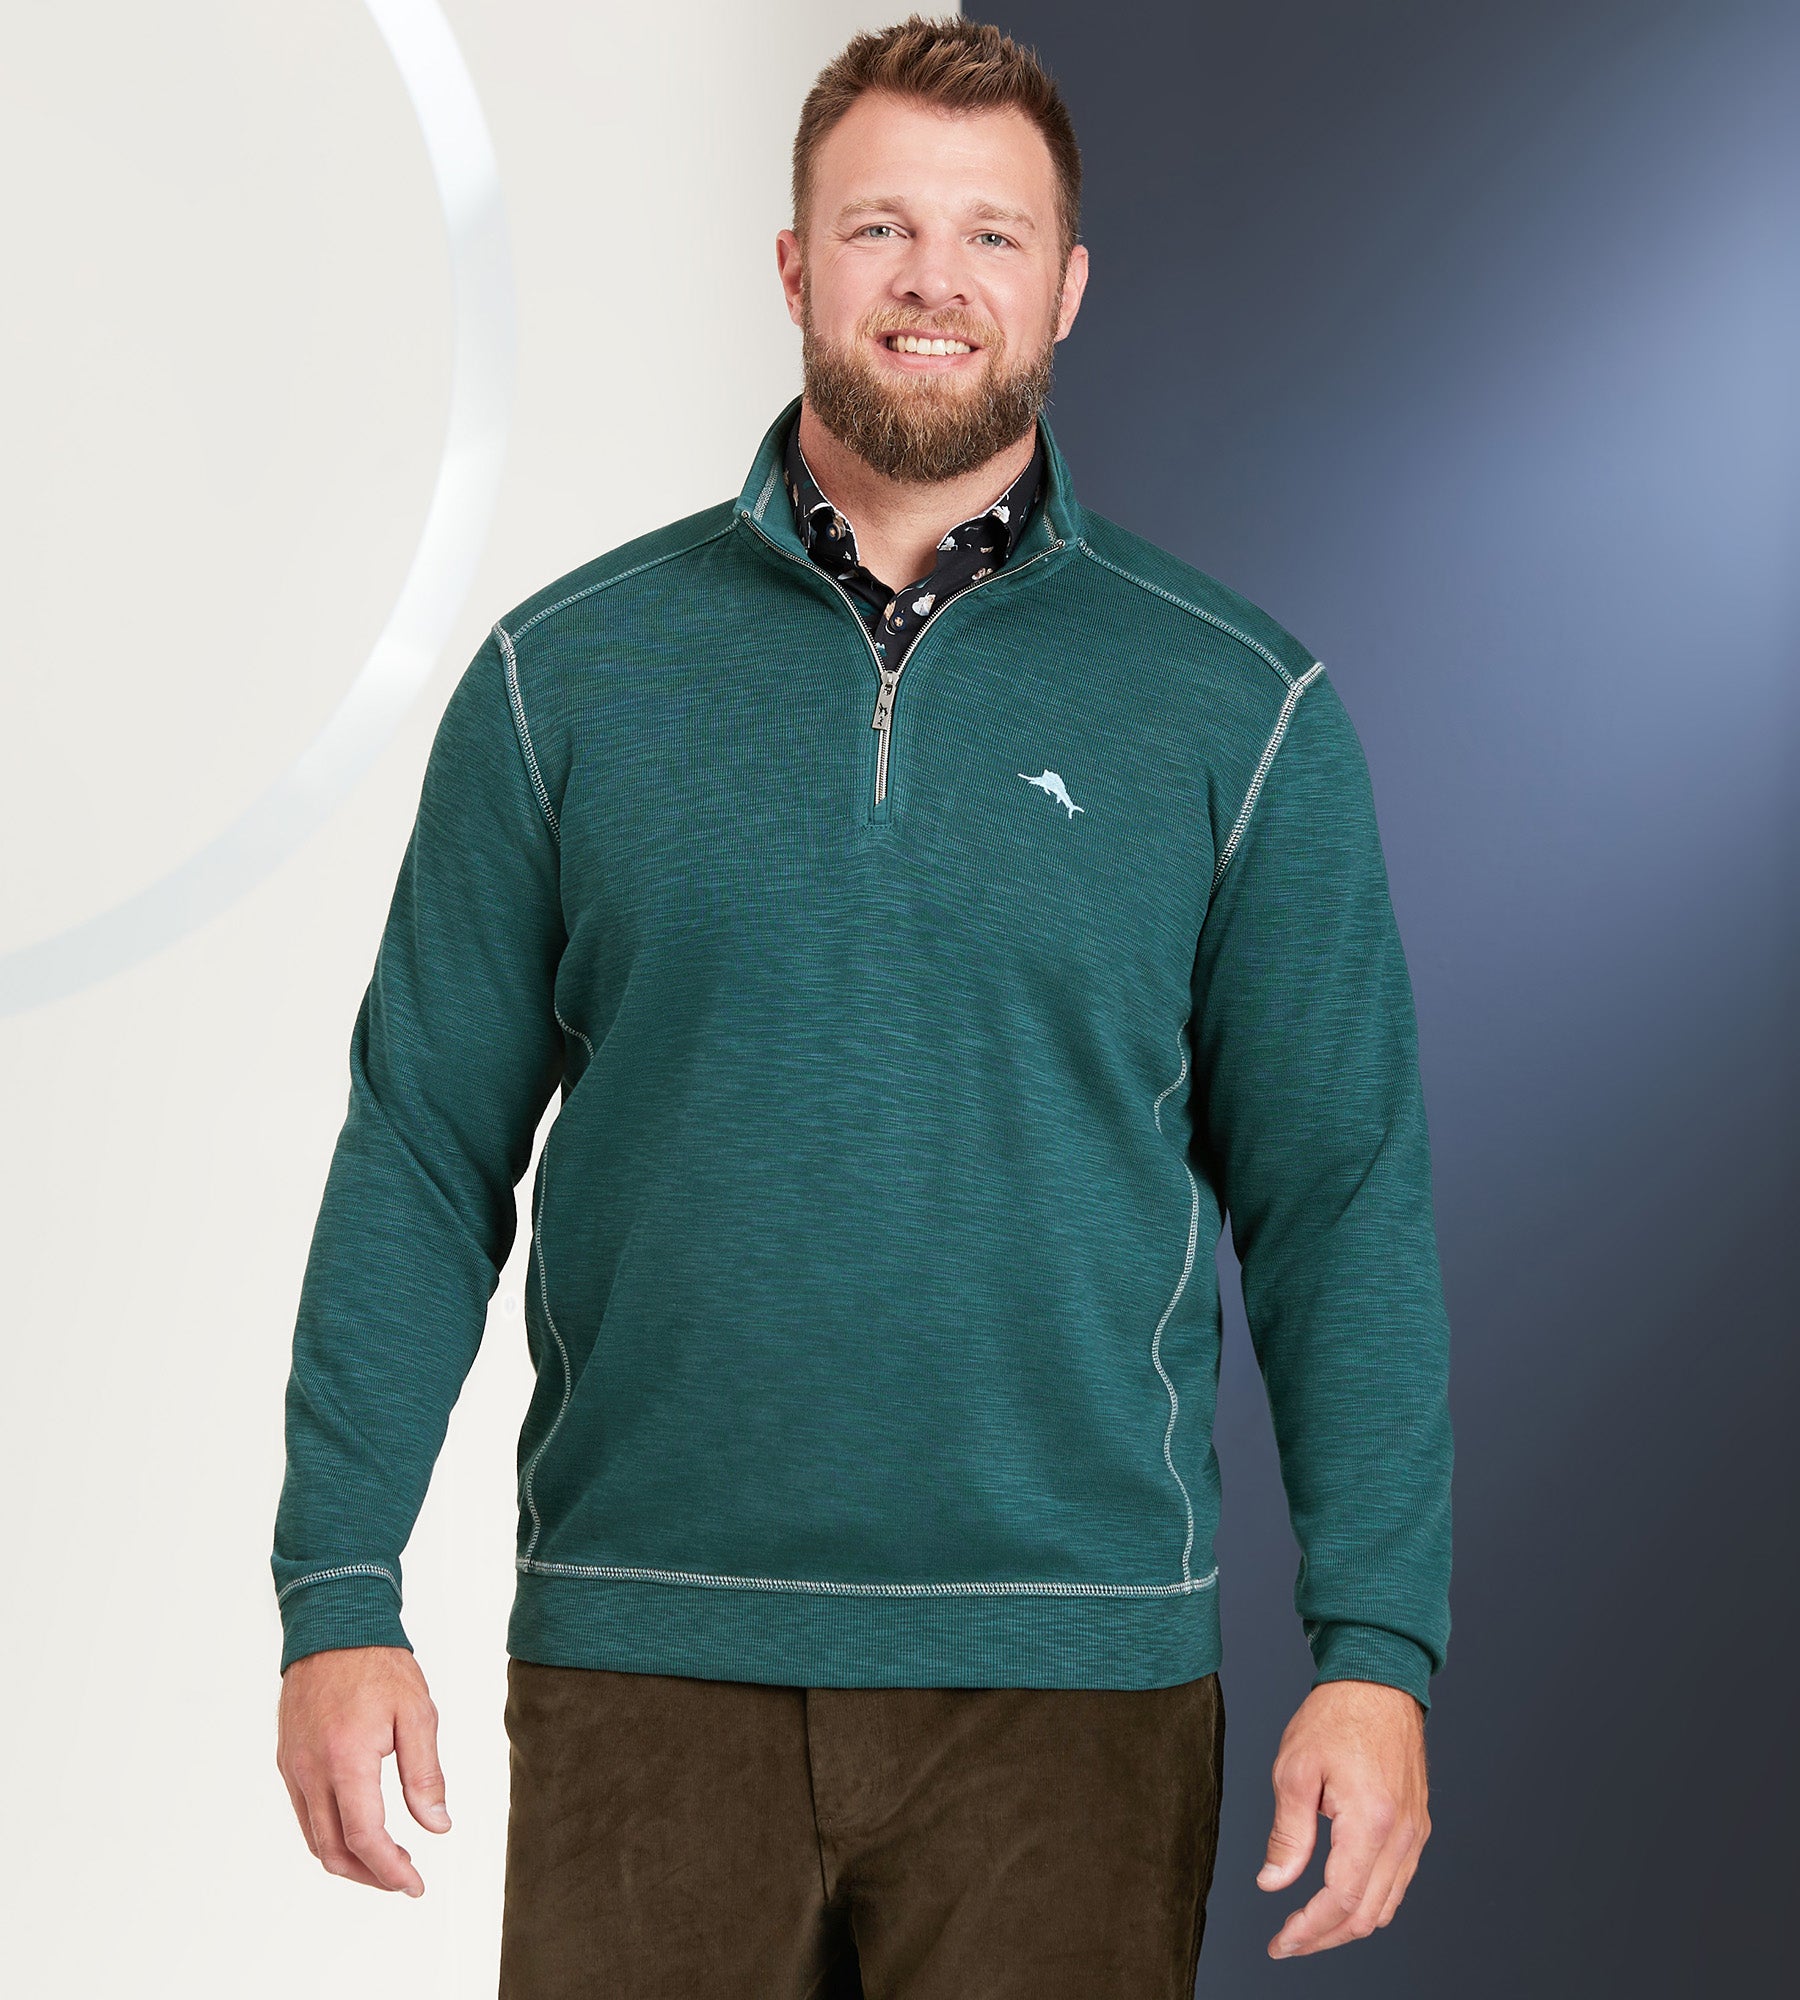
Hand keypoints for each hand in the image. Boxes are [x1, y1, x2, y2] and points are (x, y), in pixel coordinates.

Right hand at [276, 1644, 450, 1894]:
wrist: (334, 1625)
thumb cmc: (379, 1664)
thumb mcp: (418, 1713)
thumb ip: (426, 1775)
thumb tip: (437, 1826)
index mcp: (346, 1760)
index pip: (364, 1838)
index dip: (390, 1871)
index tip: (415, 1885)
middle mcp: (311, 1771)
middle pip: (333, 1851)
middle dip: (369, 1876)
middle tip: (404, 1879)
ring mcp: (294, 1767)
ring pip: (314, 1838)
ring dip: (348, 1860)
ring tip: (387, 1860)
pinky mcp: (288, 1760)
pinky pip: (305, 1813)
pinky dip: (330, 1834)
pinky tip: (359, 1828)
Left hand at [1256, 1677, 1430, 1956]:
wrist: (1378, 1681)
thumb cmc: (1336, 1716)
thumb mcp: (1294, 1770)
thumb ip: (1288, 1835)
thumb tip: (1273, 1884)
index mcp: (1371, 1822)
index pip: (1341, 1901)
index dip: (1308, 1931)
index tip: (1280, 1943)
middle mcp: (1401, 1835)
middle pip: (1367, 1915)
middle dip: (1325, 1938)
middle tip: (1288, 1942)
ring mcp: (1414, 1833)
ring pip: (1386, 1906)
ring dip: (1347, 1925)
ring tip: (1308, 1927)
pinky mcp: (1416, 1826)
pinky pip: (1397, 1882)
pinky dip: (1369, 1902)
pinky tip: (1340, 1898)